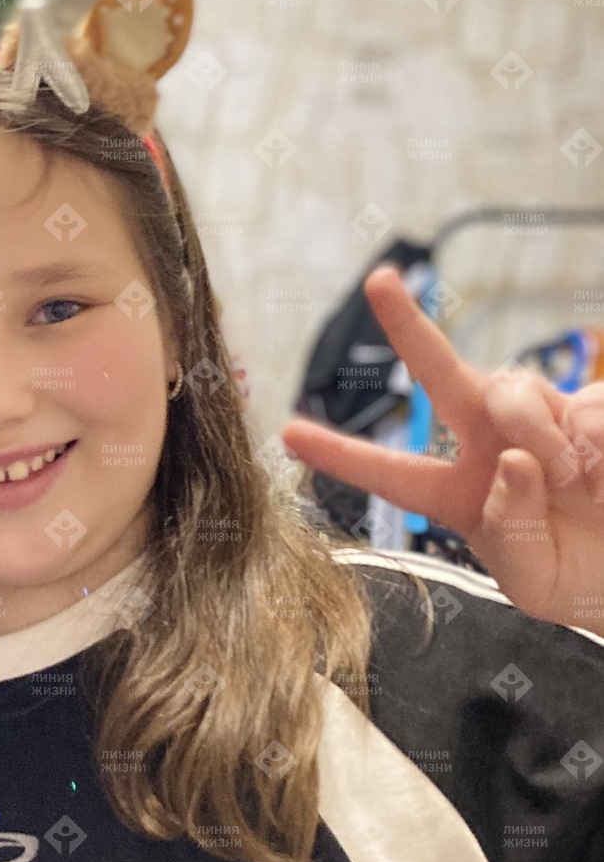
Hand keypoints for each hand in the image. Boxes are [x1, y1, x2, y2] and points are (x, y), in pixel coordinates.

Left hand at [281, 265, 603, 635]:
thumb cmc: (575, 576)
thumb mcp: (533, 580)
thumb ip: (512, 531)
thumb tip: (513, 460)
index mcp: (460, 494)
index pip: (391, 474)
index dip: (341, 453)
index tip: (288, 432)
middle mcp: (494, 445)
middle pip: (444, 376)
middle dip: (408, 327)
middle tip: (378, 281)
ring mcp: (545, 419)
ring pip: (511, 390)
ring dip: (538, 434)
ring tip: (572, 483)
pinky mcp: (594, 407)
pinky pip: (586, 404)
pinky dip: (594, 440)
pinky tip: (603, 474)